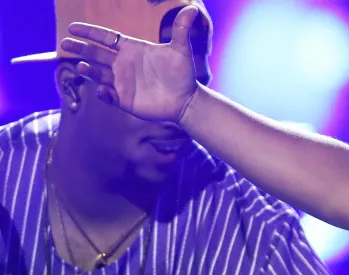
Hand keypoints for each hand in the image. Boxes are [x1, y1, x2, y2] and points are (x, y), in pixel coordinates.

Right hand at [59, 5, 201, 122]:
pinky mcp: (124, 100)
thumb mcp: (181, 50)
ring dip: (88, 70)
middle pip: (95, 54)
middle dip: (79, 48)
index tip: (72, 27)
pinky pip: (108, 95)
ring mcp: (122, 82)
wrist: (187, 100)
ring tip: (82, 67)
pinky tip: (102, 90)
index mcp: (131, 49)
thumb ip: (181, 30)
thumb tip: (192, 9)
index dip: (89, 32)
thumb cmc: (183, 74)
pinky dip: (102, 92)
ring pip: (97, 74)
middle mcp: (123, 64)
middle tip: (64, 43)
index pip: (105, 37)